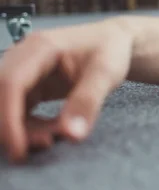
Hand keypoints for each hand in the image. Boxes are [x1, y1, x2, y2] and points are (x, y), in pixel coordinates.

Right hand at [0, 18, 132, 162]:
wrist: (116, 41)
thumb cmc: (111, 49)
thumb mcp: (106, 73)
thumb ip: (88, 101)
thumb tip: (72, 134)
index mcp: (41, 47)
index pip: (11, 83)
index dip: (9, 119)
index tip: (20, 148)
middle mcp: (24, 57)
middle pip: (0, 95)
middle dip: (13, 127)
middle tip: (45, 144)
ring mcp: (24, 72)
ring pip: (6, 107)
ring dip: (23, 129)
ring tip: (55, 137)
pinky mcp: (28, 86)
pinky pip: (17, 112)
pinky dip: (29, 127)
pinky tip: (54, 131)